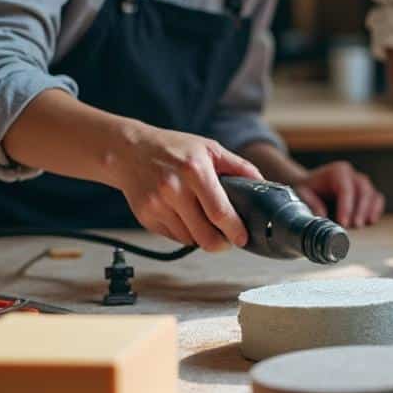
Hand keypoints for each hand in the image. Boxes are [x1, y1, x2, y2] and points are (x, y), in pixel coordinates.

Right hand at [110, 126, 261, 250]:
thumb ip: (239, 168)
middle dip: (222, 244)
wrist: (128, 151)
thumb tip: (265, 186)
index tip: (243, 237)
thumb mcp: (210, 149)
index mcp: (194, 170)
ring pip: (190, 240)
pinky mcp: (145, 216)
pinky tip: (184, 216)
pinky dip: (185, 233)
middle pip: (205, 236)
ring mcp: (157, 205)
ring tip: (204, 221)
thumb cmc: (174, 148)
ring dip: (202, 237)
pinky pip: (174, 237)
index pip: (220, 212)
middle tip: (228, 239)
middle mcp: (173, 189)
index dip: (235, 230)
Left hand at [289, 161, 384, 228]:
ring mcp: (362, 183)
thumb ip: (312, 204)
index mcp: (338, 171)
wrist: (312, 186)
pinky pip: (377, 199)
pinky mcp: (368, 192)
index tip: (343, 223)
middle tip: (355, 226)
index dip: (346, 207)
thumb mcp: (303, 194)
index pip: (346, 189)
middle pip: (363, 191)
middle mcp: (353, 175)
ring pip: (372, 195)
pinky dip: (376, 210)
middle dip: (360, 210)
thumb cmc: (308, 189)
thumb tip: (322, 216)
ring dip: (369, 211)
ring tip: (361, 225)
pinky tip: (370, 222)